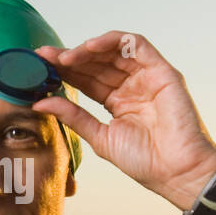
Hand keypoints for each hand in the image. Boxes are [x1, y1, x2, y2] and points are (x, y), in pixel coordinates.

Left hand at [31, 32, 215, 210]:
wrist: (177, 172)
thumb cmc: (145, 162)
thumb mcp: (100, 137)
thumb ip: (73, 117)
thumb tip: (39, 103)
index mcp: (118, 102)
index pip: (86, 79)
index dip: (63, 71)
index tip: (38, 67)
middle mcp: (132, 86)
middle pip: (96, 63)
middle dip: (69, 57)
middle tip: (43, 57)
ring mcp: (147, 76)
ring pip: (113, 51)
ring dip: (86, 49)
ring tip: (64, 56)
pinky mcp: (162, 71)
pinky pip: (136, 45)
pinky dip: (113, 41)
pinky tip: (89, 48)